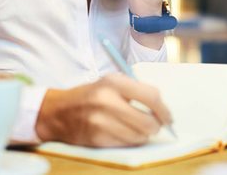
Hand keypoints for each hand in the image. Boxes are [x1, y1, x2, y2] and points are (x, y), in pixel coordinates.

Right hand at [35, 74, 172, 146]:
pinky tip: (120, 132)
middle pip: (148, 122)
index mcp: (114, 82)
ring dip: (141, 134)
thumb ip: (136, 91)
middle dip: (155, 126)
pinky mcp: (97, 138)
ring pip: (139, 136)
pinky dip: (128, 140)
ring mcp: (101, 121)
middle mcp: (107, 101)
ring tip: (132, 126)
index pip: (151, 97)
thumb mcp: (110, 82)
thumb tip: (162, 109)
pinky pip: (126, 144)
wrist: (58, 111)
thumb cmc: (90, 96)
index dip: (164, 110)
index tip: (168, 117)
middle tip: (154, 125)